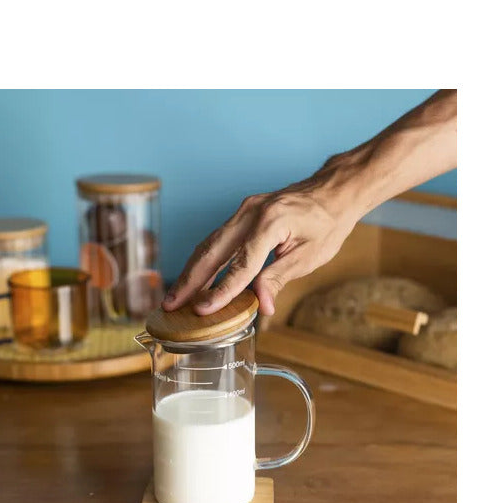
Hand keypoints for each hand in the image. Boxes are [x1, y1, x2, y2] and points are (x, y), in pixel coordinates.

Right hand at [163, 163, 361, 316]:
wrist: (333, 191)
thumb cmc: (327, 223)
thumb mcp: (311, 256)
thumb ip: (280, 277)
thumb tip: (262, 306)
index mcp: (270, 223)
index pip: (241, 264)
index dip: (221, 290)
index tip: (203, 310)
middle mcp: (250, 213)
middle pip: (212, 251)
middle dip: (190, 281)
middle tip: (170, 305)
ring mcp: (243, 211)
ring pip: (209, 244)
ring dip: (190, 272)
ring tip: (174, 296)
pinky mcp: (241, 214)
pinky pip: (217, 239)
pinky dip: (203, 260)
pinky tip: (193, 279)